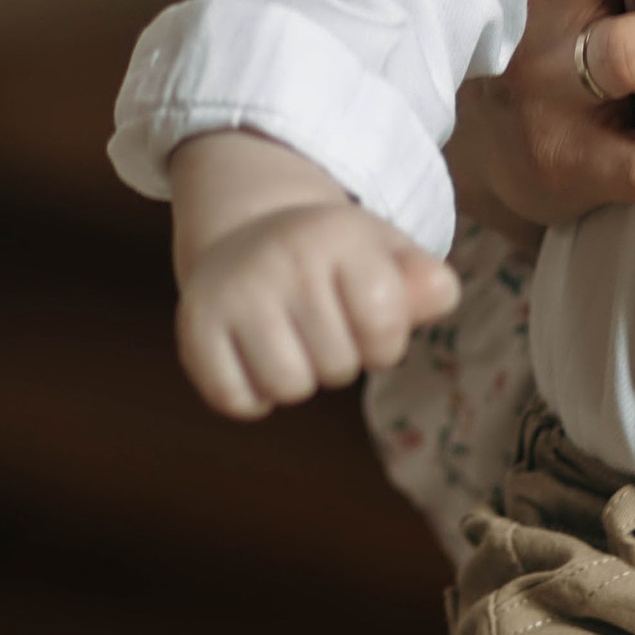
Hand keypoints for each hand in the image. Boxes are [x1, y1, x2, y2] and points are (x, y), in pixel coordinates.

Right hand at [176, 198, 460, 418]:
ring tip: (288, 339)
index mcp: (339, 234)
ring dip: (296, 379)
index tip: (364, 314)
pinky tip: (253, 356)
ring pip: (287, 387)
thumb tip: (440, 293)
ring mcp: (233, 289)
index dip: (383, 341)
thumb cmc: (334, 261)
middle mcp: (281, 255)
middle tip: (318, 322)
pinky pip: (237, 400)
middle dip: (338, 357)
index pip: (384, 332)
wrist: (246, 234)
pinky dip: (251, 395)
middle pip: (337, 367)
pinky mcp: (194, 325)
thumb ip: (424, 283)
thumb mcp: (386, 257)